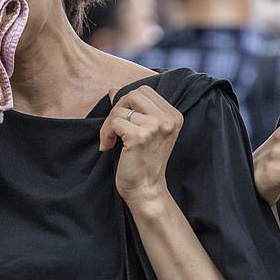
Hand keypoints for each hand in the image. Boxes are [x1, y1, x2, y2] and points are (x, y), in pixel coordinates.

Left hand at [100, 86, 182, 205]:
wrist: (146, 189)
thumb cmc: (144, 162)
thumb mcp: (146, 132)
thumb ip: (135, 110)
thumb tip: (112, 90)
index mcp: (173, 116)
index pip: (145, 91)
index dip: (127, 102)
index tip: (122, 121)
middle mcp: (167, 119)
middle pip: (134, 94)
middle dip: (118, 109)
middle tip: (114, 128)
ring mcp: (155, 127)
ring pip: (120, 108)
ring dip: (109, 124)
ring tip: (110, 140)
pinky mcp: (139, 136)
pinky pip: (114, 122)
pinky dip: (106, 133)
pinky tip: (107, 146)